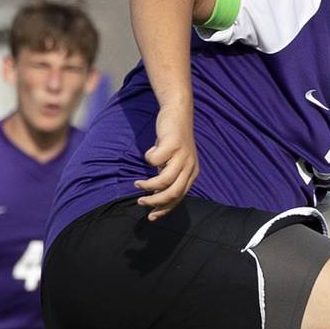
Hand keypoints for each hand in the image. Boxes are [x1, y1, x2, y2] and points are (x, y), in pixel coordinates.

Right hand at [134, 102, 198, 219]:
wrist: (177, 112)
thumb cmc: (171, 140)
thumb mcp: (173, 162)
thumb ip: (168, 177)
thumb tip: (154, 197)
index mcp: (191, 173)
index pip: (179, 198)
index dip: (164, 209)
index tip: (150, 216)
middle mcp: (190, 166)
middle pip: (173, 193)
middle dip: (155, 202)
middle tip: (141, 202)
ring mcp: (183, 155)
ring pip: (164, 180)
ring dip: (148, 185)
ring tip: (138, 184)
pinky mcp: (174, 144)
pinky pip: (155, 160)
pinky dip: (149, 158)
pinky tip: (150, 151)